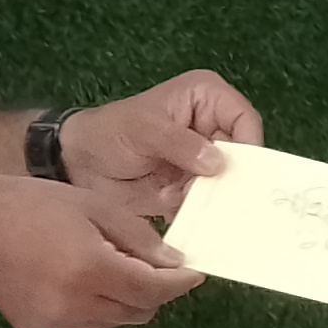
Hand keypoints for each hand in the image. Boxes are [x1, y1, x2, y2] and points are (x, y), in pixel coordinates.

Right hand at [0, 176, 202, 327]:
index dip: (179, 283)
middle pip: (138, 310)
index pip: (154, 290)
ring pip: (113, 319)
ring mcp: (54, 323)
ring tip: (109, 263)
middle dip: (154, 290)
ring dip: (124, 298)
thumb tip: (175, 265)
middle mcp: (74, 306)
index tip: (194, 272)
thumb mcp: (95, 206)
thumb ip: (139, 238)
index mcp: (91, 270)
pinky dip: (94, 304)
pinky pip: (84, 322)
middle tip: (155, 263)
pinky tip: (75, 275)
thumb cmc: (33, 203)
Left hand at [53, 69, 262, 217]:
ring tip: (221, 220)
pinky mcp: (193, 190)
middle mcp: (212, 129)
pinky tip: (206, 229)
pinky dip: (209, 217)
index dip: (249, 145)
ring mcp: (204, 162)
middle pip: (244, 156)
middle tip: (236, 204)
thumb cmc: (110, 132)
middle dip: (239, 179)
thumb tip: (217, 164)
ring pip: (231, 183)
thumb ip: (179, 143)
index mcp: (206, 99)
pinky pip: (211, 204)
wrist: (78, 165)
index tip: (241, 174)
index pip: (245, 119)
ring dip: (224, 202)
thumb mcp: (143, 129)